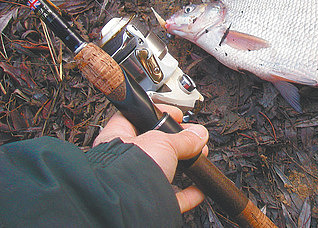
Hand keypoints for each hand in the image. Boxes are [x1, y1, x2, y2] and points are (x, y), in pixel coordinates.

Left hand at [93, 104, 208, 212]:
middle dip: (176, 140)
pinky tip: (198, 188)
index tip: (175, 114)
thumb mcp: (162, 141)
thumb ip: (182, 138)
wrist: (128, 206)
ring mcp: (136, 182)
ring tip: (198, 156)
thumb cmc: (128, 168)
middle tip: (192, 137)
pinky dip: (187, 193)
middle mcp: (123, 161)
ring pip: (163, 170)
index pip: (134, 118)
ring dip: (183, 164)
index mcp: (117, 138)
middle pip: (154, 145)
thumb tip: (198, 134)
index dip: (156, 112)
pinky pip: (172, 196)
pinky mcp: (149, 203)